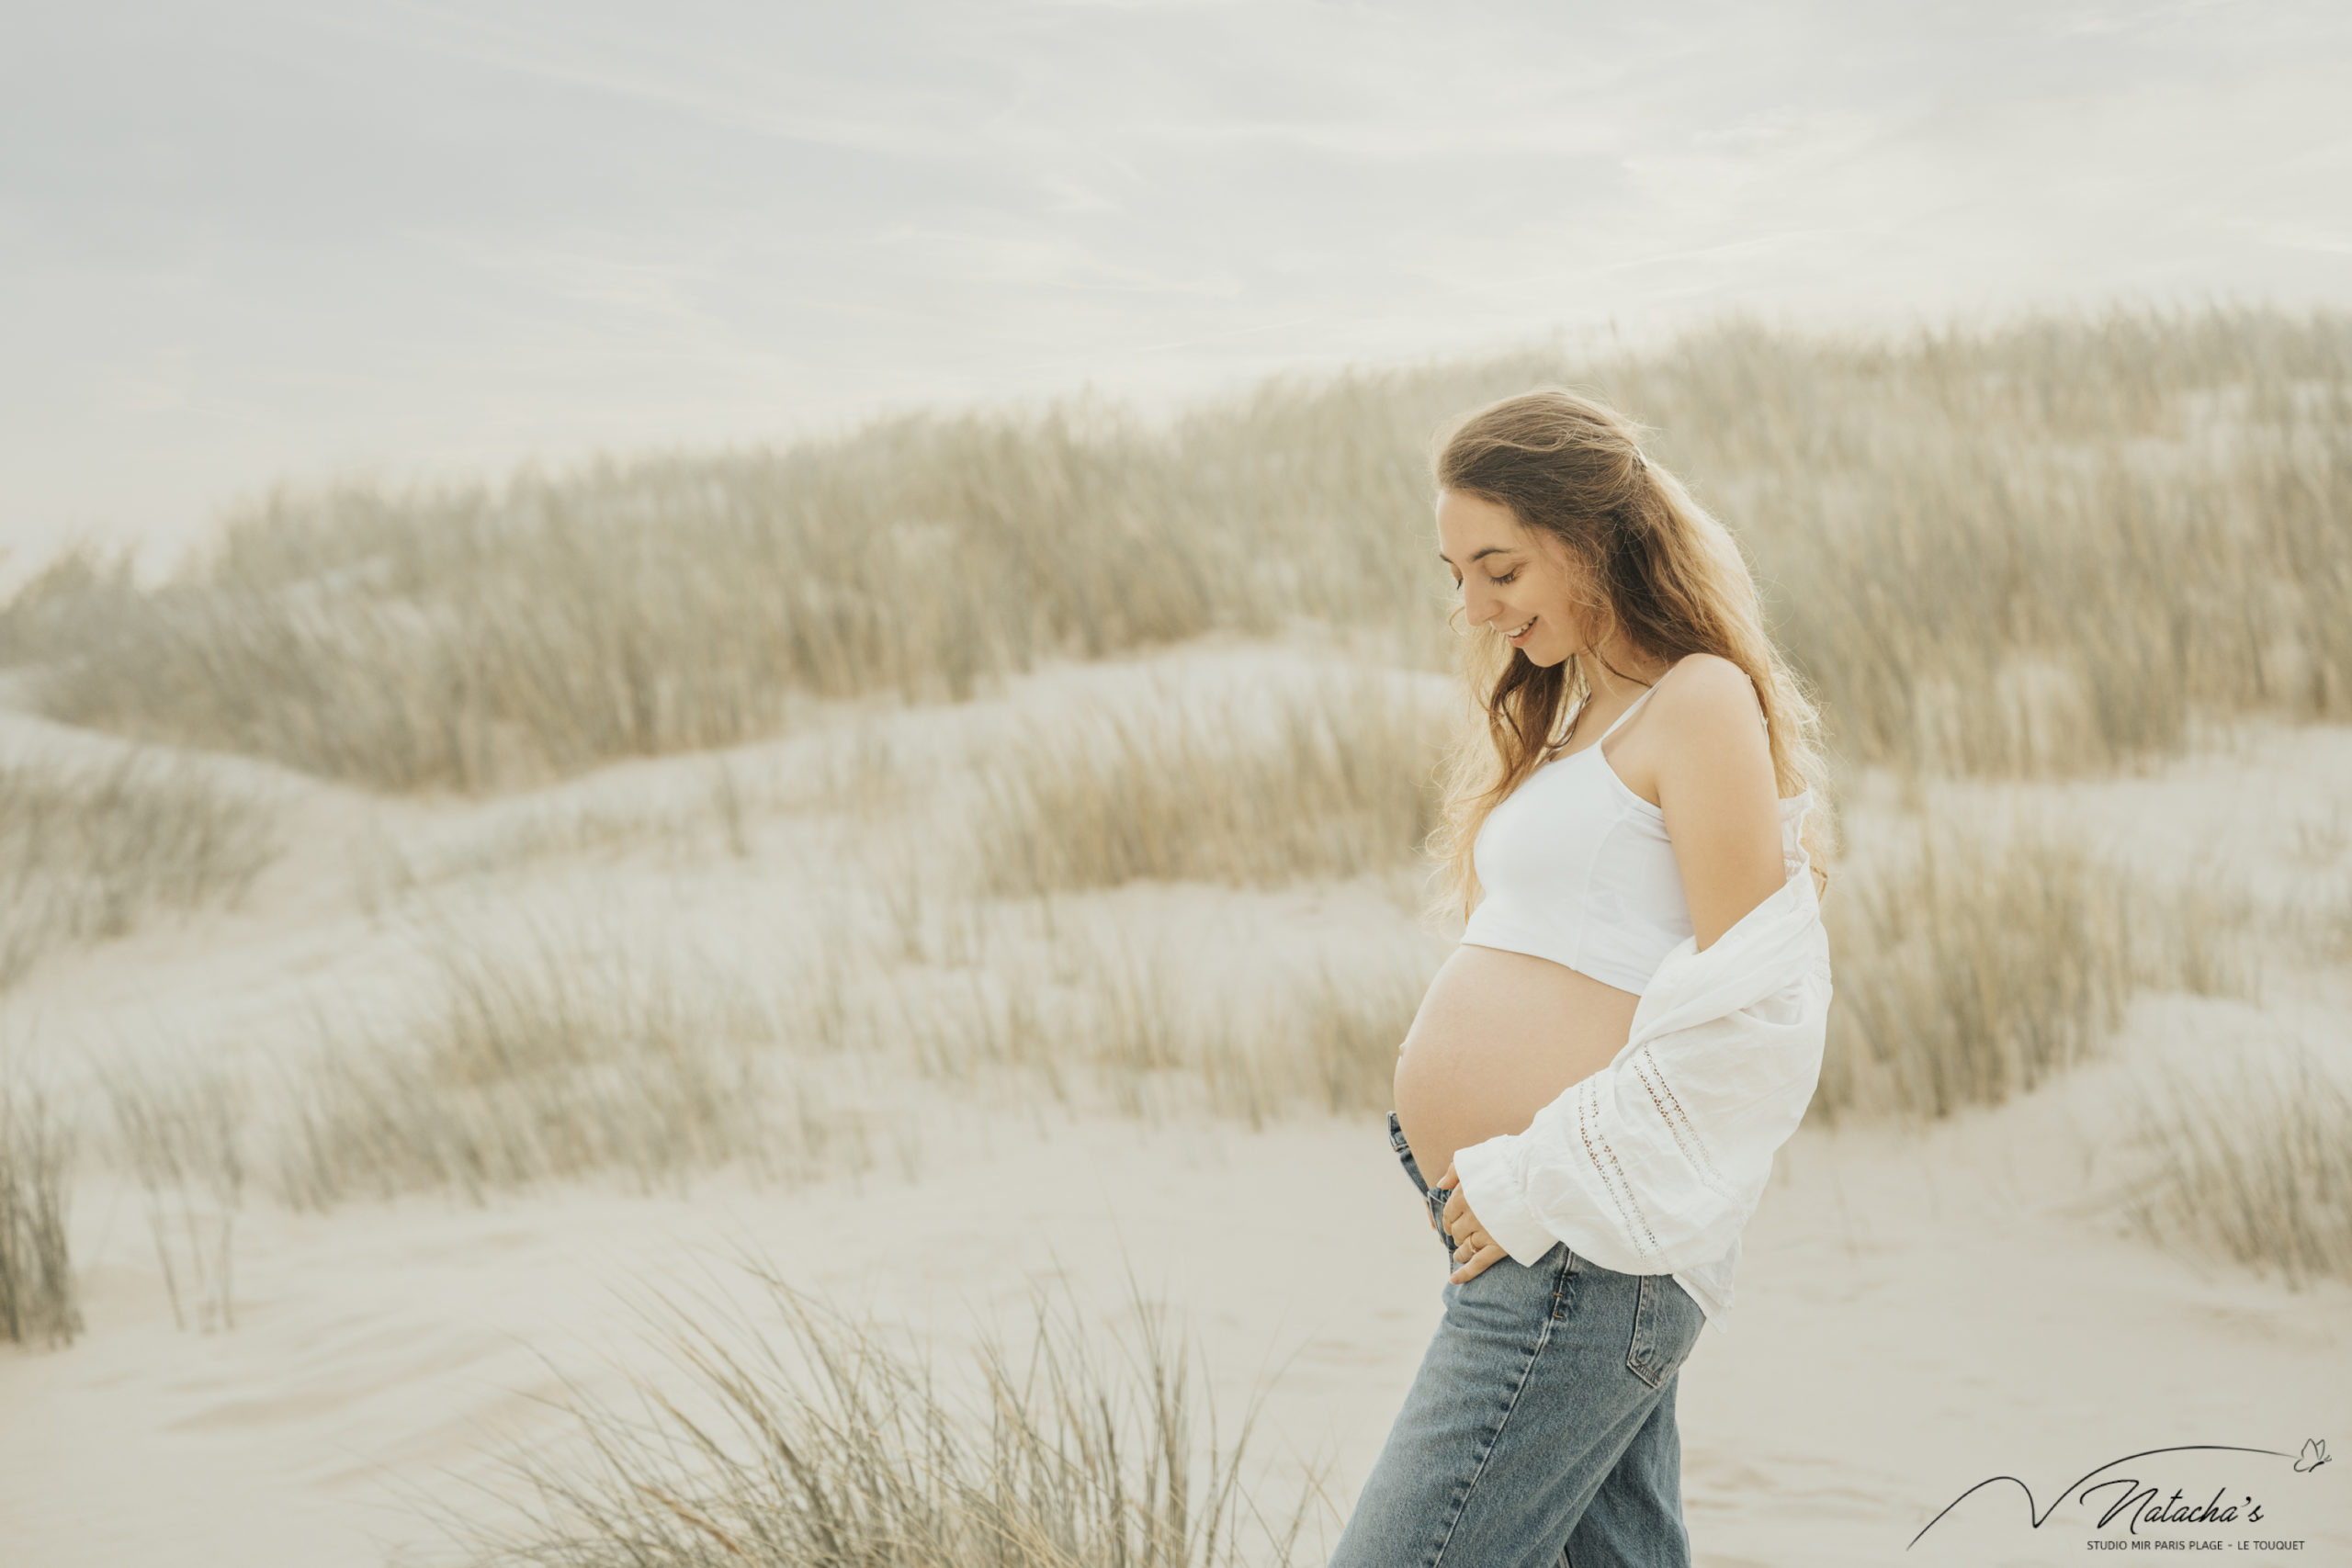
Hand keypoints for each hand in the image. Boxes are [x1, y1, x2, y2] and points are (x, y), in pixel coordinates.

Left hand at [1435, 1160, 1508, 1283]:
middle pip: (1456, 1231)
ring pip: (1465, 1248)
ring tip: (1460, 1255)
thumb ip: (1456, 1171)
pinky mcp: (1499, 1247)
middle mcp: (1471, 1216)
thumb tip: (1440, 1185)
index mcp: (1464, 1195)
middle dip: (1456, 1234)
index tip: (1451, 1223)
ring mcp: (1485, 1233)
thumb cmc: (1512, 1166)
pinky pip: (1478, 1264)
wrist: (1541, 1180)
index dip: (1448, 1219)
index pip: (1449, 1212)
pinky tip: (1454, 1280)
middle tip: (1460, 1237)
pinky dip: (1465, 1274)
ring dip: (1460, 1252)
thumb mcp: (1479, 1159)